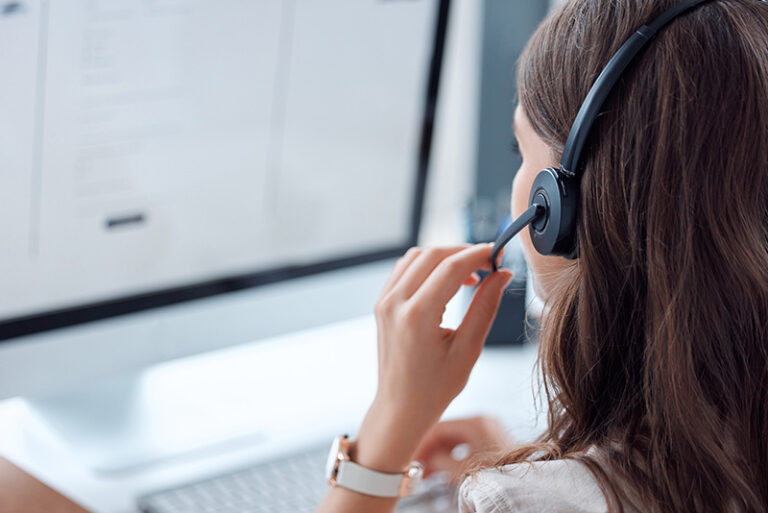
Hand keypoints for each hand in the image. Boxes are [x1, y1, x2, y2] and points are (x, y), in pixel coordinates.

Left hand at [352, 245, 513, 472]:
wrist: (401, 408)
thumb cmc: (435, 387)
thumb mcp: (468, 349)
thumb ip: (486, 306)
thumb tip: (503, 275)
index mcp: (417, 316)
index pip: (452, 267)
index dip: (479, 255)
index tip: (499, 255)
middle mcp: (395, 303)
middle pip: (432, 254)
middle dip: (463, 252)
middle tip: (489, 263)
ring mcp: (384, 302)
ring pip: (416, 257)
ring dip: (444, 257)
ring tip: (470, 276)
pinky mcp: (382, 305)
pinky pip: (404, 270)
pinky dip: (427, 266)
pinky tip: (447, 282)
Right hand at [414, 416, 513, 482]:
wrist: (526, 489)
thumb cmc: (500, 478)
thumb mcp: (462, 471)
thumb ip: (438, 461)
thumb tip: (422, 459)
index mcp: (477, 422)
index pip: (440, 427)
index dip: (422, 442)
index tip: (410, 454)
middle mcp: (484, 422)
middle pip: (447, 433)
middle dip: (430, 451)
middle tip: (416, 465)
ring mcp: (489, 432)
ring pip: (455, 441)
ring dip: (439, 456)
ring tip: (426, 473)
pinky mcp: (492, 443)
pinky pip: (465, 447)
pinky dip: (452, 458)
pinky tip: (442, 471)